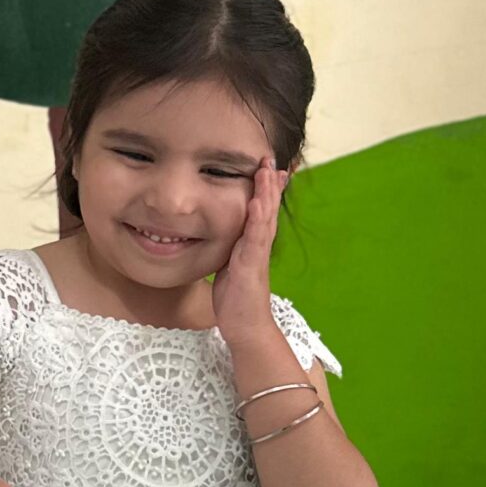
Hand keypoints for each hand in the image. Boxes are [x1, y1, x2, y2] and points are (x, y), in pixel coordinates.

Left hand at [213, 158, 287, 346]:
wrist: (245, 327)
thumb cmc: (235, 298)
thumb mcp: (229, 266)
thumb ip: (228, 248)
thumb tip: (215, 233)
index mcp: (252, 244)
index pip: (260, 211)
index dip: (264, 189)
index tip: (266, 166)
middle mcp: (258, 246)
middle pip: (266, 209)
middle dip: (269, 184)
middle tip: (270, 159)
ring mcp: (256, 255)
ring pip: (264, 219)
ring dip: (266, 194)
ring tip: (266, 172)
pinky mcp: (251, 267)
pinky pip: (254, 240)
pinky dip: (256, 220)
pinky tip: (255, 203)